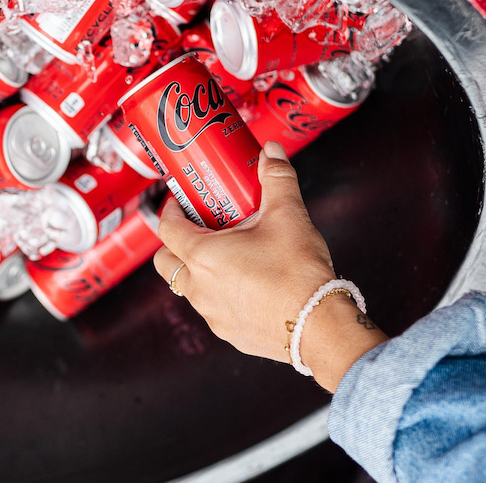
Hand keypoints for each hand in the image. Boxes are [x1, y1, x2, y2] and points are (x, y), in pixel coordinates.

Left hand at [154, 141, 387, 391]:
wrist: (318, 326)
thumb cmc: (298, 275)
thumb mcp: (288, 216)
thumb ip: (277, 179)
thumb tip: (271, 153)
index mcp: (203, 256)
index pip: (167, 229)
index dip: (171, 211)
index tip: (182, 202)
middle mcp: (200, 288)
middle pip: (167, 262)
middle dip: (177, 243)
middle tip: (202, 229)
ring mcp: (212, 314)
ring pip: (189, 287)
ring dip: (199, 270)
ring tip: (230, 255)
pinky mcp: (229, 333)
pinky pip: (212, 309)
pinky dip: (220, 294)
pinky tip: (247, 283)